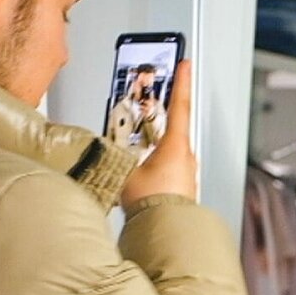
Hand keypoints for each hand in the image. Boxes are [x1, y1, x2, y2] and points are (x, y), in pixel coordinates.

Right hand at [121, 60, 195, 206]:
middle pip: (174, 126)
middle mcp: (187, 156)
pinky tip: (145, 169)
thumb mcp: (126, 170)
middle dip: (160, 115)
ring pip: (171, 147)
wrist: (166, 230)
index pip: (180, 105)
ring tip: (139, 146)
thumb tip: (107, 147)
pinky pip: (170, 164)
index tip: (186, 64)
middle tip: (150, 104)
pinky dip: (158, 160)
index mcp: (176, 145)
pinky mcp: (184, 185)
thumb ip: (118, 154)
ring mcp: (188, 171)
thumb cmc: (152, 203)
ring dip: (156, 142)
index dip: (182, 82)